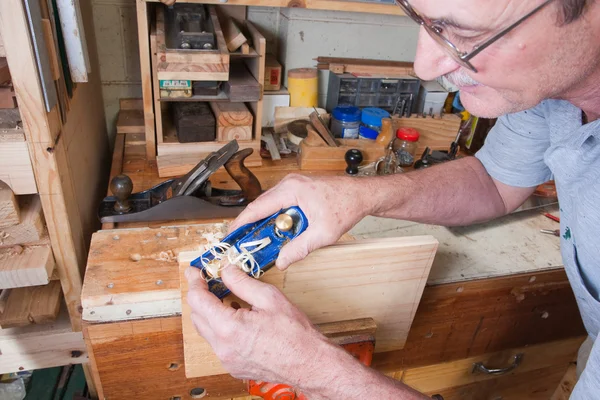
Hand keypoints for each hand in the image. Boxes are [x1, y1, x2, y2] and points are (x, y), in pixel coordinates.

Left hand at [185, 265, 338, 385]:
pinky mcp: (234, 367)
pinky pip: (218, 344)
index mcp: (229, 328)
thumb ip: (242, 282)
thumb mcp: (269, 297)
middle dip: (200, 297)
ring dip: (210, 313)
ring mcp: (227, 360)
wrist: (309, 363)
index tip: (194, 272)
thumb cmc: (295, 333)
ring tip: (226, 298)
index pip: (198, 301)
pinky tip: (236, 318)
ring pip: (206, 331)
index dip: (195, 282)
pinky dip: (220, 328)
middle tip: (208, 281)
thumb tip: (226, 271)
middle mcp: (223, 347)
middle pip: (197, 317)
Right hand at [228, 174, 369, 269]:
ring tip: (258, 240)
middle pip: (261, 206)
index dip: (241, 222)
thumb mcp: (322, 234)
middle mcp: (289, 184)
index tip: (231, 234)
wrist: (363, 195)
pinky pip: (280, 204)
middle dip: (251, 225)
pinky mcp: (298, 189)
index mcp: (292, 189)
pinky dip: (276, 218)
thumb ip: (299, 248)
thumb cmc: (346, 207)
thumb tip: (281, 261)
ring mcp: (294, 185)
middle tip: (242, 242)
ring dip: (265, 222)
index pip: (258, 207)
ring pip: (270, 205)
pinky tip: (278, 232)